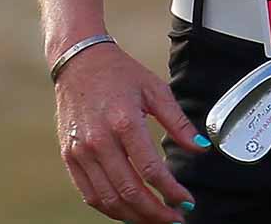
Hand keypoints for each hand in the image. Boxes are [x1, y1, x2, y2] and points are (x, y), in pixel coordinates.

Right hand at [54, 42, 207, 222]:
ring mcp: (80, 151)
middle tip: (175, 219)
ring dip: (134, 216)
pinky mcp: (69, 157)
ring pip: (108, 199)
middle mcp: (99, 140)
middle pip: (129, 191)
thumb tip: (201, 147)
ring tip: (154, 220)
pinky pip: (89, 193)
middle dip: (155, 212)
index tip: (187, 202)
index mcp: (124, 122)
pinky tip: (128, 211)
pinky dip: (110, 208)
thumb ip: (178, 122)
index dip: (171, 191)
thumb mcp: (155, 90)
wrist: (79, 62)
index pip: (150, 169)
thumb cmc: (119, 73)